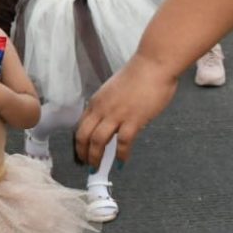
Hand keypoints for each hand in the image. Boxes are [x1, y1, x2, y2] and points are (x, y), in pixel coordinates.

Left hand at [73, 54, 179, 168]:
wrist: (154, 64)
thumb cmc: (140, 74)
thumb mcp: (114, 90)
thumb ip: (110, 106)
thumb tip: (111, 121)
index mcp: (96, 101)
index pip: (81, 126)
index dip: (79, 143)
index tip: (81, 153)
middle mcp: (102, 109)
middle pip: (83, 136)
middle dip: (83, 153)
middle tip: (87, 165)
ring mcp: (116, 114)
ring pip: (98, 141)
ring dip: (96, 157)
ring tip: (98, 168)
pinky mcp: (133, 119)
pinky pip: (123, 142)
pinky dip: (121, 155)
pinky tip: (121, 162)